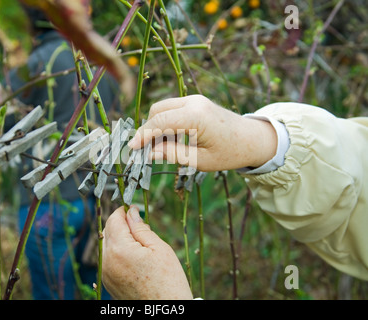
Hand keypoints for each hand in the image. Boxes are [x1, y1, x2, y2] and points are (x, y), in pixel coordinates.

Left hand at [102, 206, 192, 299]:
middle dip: (120, 224)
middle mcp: (107, 261)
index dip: (124, 211)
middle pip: (107, 231)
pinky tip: (135, 257)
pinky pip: (109, 259)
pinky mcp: (108, 282)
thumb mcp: (159, 248)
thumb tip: (131, 212)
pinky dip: (118, 252)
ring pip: (107, 245)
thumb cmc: (168, 282)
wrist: (165, 311)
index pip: (114, 219)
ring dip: (119, 238)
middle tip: (140, 226)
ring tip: (141, 244)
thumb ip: (141, 228)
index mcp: (119, 250)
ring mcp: (106, 273)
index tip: (135, 209)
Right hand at [128, 95, 276, 171]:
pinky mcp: (196, 101)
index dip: (143, 135)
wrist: (252, 139)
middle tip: (146, 152)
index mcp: (196, 116)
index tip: (132, 149)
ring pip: (162, 108)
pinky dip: (165, 122)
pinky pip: (172, 109)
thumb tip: (149, 153)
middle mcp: (194, 102)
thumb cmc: (230, 153)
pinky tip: (169, 140)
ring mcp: (195, 99)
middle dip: (148, 130)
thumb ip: (173, 154)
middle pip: (157, 111)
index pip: (159, 121)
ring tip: (159, 148)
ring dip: (156, 126)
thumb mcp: (201, 160)